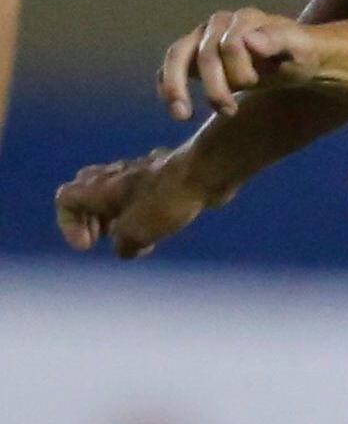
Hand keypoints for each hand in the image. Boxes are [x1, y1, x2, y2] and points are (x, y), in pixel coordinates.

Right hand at [54, 146, 219, 257]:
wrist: (206, 173)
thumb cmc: (166, 200)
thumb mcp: (136, 234)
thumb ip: (123, 246)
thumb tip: (127, 249)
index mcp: (99, 187)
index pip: (64, 200)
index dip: (69, 226)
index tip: (89, 245)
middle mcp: (115, 177)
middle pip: (87, 194)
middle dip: (92, 220)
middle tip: (106, 236)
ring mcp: (140, 175)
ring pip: (116, 195)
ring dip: (119, 219)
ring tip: (135, 237)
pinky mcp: (163, 177)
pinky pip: (142, 195)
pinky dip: (143, 213)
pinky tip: (160, 227)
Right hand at [159, 9, 318, 119]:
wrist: (295, 61)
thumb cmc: (300, 54)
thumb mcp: (300, 48)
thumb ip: (278, 40)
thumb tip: (248, 40)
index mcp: (245, 19)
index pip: (230, 46)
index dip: (239, 71)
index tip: (254, 85)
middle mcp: (219, 24)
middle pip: (204, 55)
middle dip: (215, 88)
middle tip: (230, 111)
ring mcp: (203, 38)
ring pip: (177, 57)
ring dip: (176, 88)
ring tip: (183, 116)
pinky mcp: (192, 55)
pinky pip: (170, 67)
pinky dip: (167, 86)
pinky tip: (176, 108)